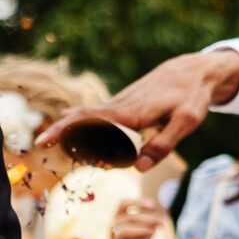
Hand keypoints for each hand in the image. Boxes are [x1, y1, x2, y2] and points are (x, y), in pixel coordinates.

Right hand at [41, 48, 238, 170]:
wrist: (194, 70)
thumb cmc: (192, 96)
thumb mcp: (186, 122)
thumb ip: (164, 144)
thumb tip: (138, 168)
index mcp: (130, 112)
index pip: (89, 120)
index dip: (65, 130)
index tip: (43, 140)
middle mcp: (120, 106)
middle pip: (82, 118)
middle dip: (62, 132)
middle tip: (43, 144)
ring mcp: (121, 103)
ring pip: (90, 117)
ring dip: (73, 130)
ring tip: (59, 143)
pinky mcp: (126, 104)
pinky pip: (100, 116)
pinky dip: (87, 125)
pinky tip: (81, 135)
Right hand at [103, 198, 166, 238]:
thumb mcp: (142, 232)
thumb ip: (150, 223)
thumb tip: (162, 216)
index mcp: (118, 218)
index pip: (122, 203)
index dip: (136, 201)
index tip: (152, 204)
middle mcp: (112, 227)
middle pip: (128, 217)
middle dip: (147, 218)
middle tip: (163, 222)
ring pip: (123, 230)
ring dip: (141, 229)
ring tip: (155, 232)